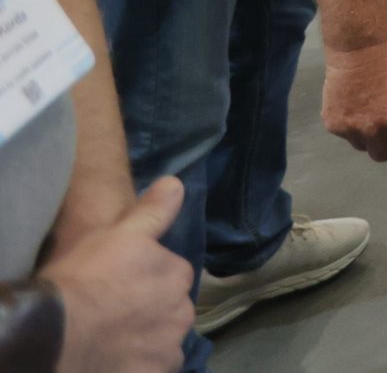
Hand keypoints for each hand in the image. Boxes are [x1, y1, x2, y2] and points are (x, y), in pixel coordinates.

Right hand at [43, 175, 191, 372]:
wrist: (52, 335)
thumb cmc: (83, 279)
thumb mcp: (118, 236)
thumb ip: (153, 212)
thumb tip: (177, 183)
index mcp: (177, 274)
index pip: (171, 276)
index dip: (144, 282)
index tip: (118, 287)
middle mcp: (183, 311)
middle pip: (169, 311)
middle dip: (149, 313)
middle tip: (112, 317)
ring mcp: (169, 348)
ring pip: (162, 343)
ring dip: (145, 342)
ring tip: (110, 343)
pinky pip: (153, 369)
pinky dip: (140, 367)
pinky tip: (114, 363)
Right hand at [323, 34, 386, 161]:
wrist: (362, 42)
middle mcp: (372, 131)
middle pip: (386, 156)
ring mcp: (348, 128)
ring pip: (365, 147)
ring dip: (374, 138)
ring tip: (377, 112)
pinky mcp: (331, 122)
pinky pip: (349, 136)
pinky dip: (357, 127)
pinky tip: (361, 106)